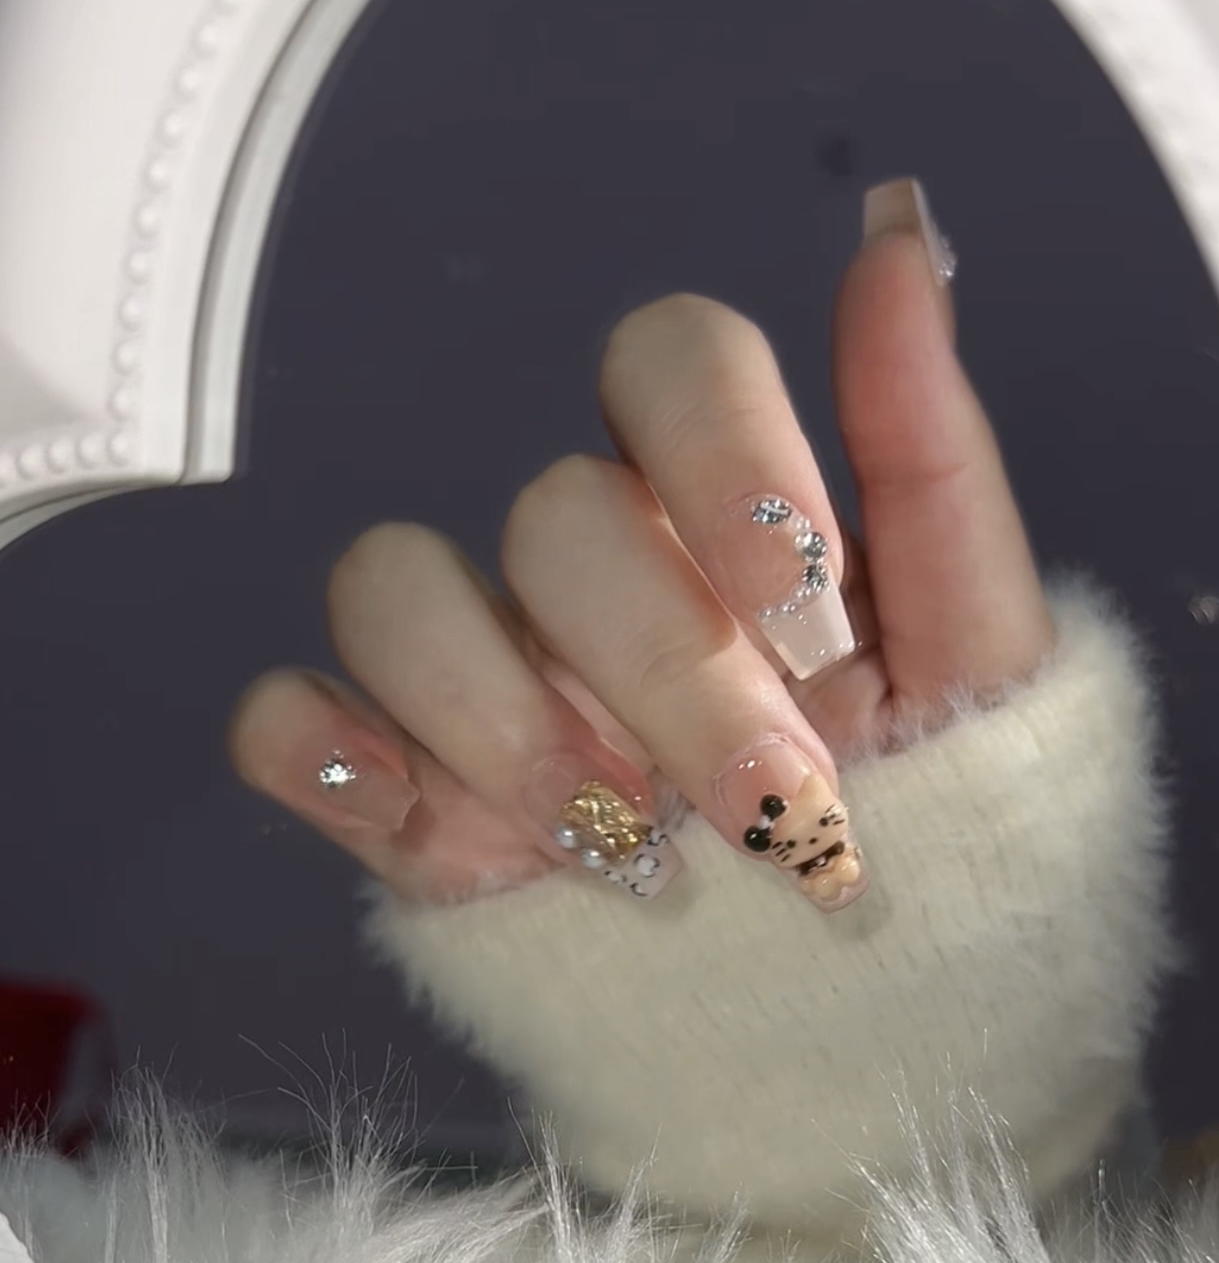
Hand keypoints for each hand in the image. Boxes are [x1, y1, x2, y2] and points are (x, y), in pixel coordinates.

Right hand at [230, 180, 1052, 910]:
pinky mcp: (399, 798)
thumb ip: (934, 461)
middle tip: (772, 814)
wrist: (866, 1025)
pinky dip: (327, 756)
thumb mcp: (978, 662)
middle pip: (551, 512)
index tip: (814, 626)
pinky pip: (284, 722)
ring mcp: (482, 682)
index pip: (668, 361)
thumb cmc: (932, 833)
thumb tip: (893, 238)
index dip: (724, 461)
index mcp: (718, 514)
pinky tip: (427, 827)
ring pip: (388, 584)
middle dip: (669, 673)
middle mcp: (587, 579)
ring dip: (504, 722)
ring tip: (624, 857)